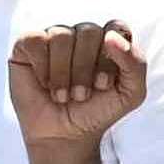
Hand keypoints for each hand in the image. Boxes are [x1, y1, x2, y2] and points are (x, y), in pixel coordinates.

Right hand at [8, 17, 147, 146]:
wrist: (65, 135)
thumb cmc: (98, 111)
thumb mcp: (131, 94)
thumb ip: (136, 63)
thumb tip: (110, 37)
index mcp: (109, 40)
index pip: (116, 28)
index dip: (111, 57)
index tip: (104, 85)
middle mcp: (81, 34)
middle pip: (89, 31)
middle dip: (86, 70)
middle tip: (81, 96)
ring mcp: (53, 37)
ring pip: (61, 36)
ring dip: (64, 73)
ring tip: (63, 96)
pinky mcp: (27, 45)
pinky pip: (35, 40)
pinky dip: (42, 67)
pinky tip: (44, 84)